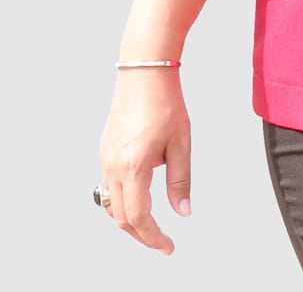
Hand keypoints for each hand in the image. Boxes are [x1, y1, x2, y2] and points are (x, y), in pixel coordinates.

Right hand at [98, 70, 190, 253]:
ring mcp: (105, 158)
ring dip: (128, 219)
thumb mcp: (181, 143)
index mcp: (133, 167)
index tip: (167, 246)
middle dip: (141, 233)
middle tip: (161, 240)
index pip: (138, 217)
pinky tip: (137, 197)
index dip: (153, 237)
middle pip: (120, 217)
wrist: (144, 72)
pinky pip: (107, 186)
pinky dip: (121, 200)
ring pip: (110, 204)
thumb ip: (180, 181)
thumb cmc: (165, 103)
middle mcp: (113, 166)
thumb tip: (183, 210)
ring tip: (151, 224)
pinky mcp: (104, 150)